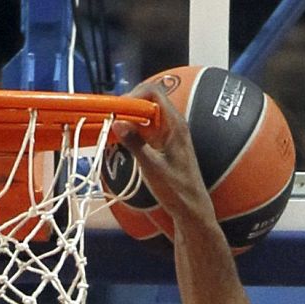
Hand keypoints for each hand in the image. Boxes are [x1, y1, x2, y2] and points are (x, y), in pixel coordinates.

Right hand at [111, 85, 216, 224]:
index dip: (134, 94)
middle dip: (129, 107)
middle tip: (112, 119)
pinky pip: (148, 129)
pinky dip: (135, 131)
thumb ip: (135, 143)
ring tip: (115, 130)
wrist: (192, 209)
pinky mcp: (165, 145)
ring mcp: (169, 134)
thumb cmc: (177, 190)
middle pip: (148, 101)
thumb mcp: (152, 167)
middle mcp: (173, 124)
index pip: (154, 93)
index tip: (118, 109)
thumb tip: (117, 122)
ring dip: (130, 120)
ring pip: (147, 116)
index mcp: (175, 124)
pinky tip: (124, 141)